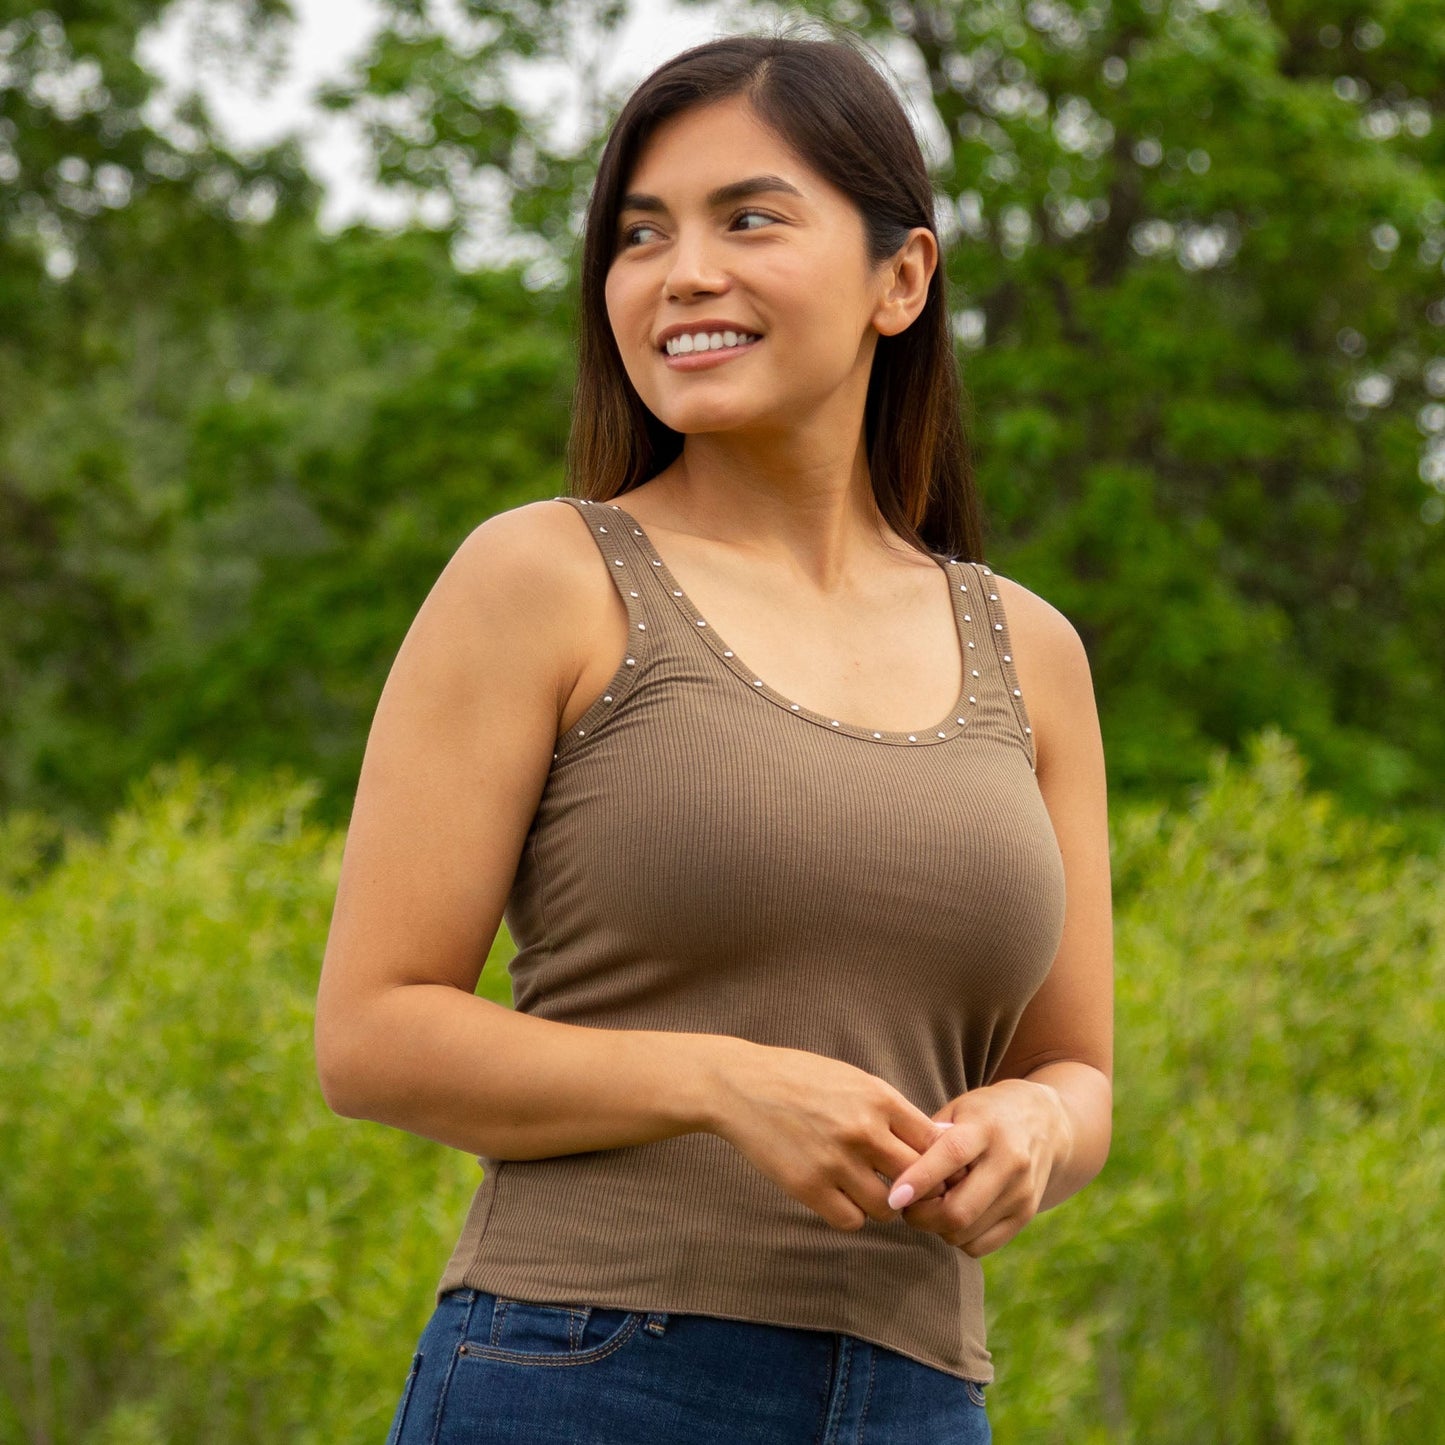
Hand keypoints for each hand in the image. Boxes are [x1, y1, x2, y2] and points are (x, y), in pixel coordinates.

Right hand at [707, 1039, 954, 1230]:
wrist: (741, 1085)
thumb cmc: (801, 1079)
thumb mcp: (854, 1080)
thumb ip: (894, 1110)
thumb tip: (941, 1140)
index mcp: (879, 1097)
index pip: (933, 1144)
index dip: (937, 1162)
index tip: (930, 1169)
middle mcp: (863, 1130)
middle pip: (916, 1179)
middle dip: (916, 1189)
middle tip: (905, 1190)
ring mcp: (835, 1161)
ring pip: (887, 1208)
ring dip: (883, 1205)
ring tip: (868, 1190)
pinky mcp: (808, 1187)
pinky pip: (851, 1221)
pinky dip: (851, 1214)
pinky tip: (841, 1196)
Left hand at [884, 1079, 1071, 1256]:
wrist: (1045, 1122)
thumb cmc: (985, 1114)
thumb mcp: (958, 1110)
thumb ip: (929, 1138)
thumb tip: (898, 1173)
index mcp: (987, 1127)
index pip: (952, 1156)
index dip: (919, 1179)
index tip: (893, 1196)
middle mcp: (1010, 1161)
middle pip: (959, 1210)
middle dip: (922, 1217)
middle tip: (905, 1206)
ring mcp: (1022, 1192)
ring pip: (965, 1233)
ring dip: (936, 1228)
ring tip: (930, 1206)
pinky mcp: (1027, 1214)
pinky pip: (980, 1245)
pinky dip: (958, 1238)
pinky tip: (954, 1215)